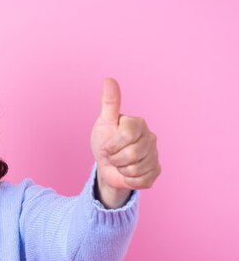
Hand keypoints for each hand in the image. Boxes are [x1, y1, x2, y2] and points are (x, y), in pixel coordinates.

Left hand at [90, 78, 160, 207]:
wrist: (107, 166)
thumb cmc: (105, 141)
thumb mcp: (104, 122)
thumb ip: (109, 102)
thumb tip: (108, 79)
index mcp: (138, 123)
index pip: (127, 134)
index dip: (112, 145)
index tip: (106, 146)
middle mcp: (150, 137)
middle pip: (133, 154)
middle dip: (116, 159)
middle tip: (112, 156)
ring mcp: (155, 154)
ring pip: (137, 169)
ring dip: (122, 170)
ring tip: (120, 164)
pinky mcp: (156, 171)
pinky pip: (142, 180)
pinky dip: (129, 180)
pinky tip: (127, 173)